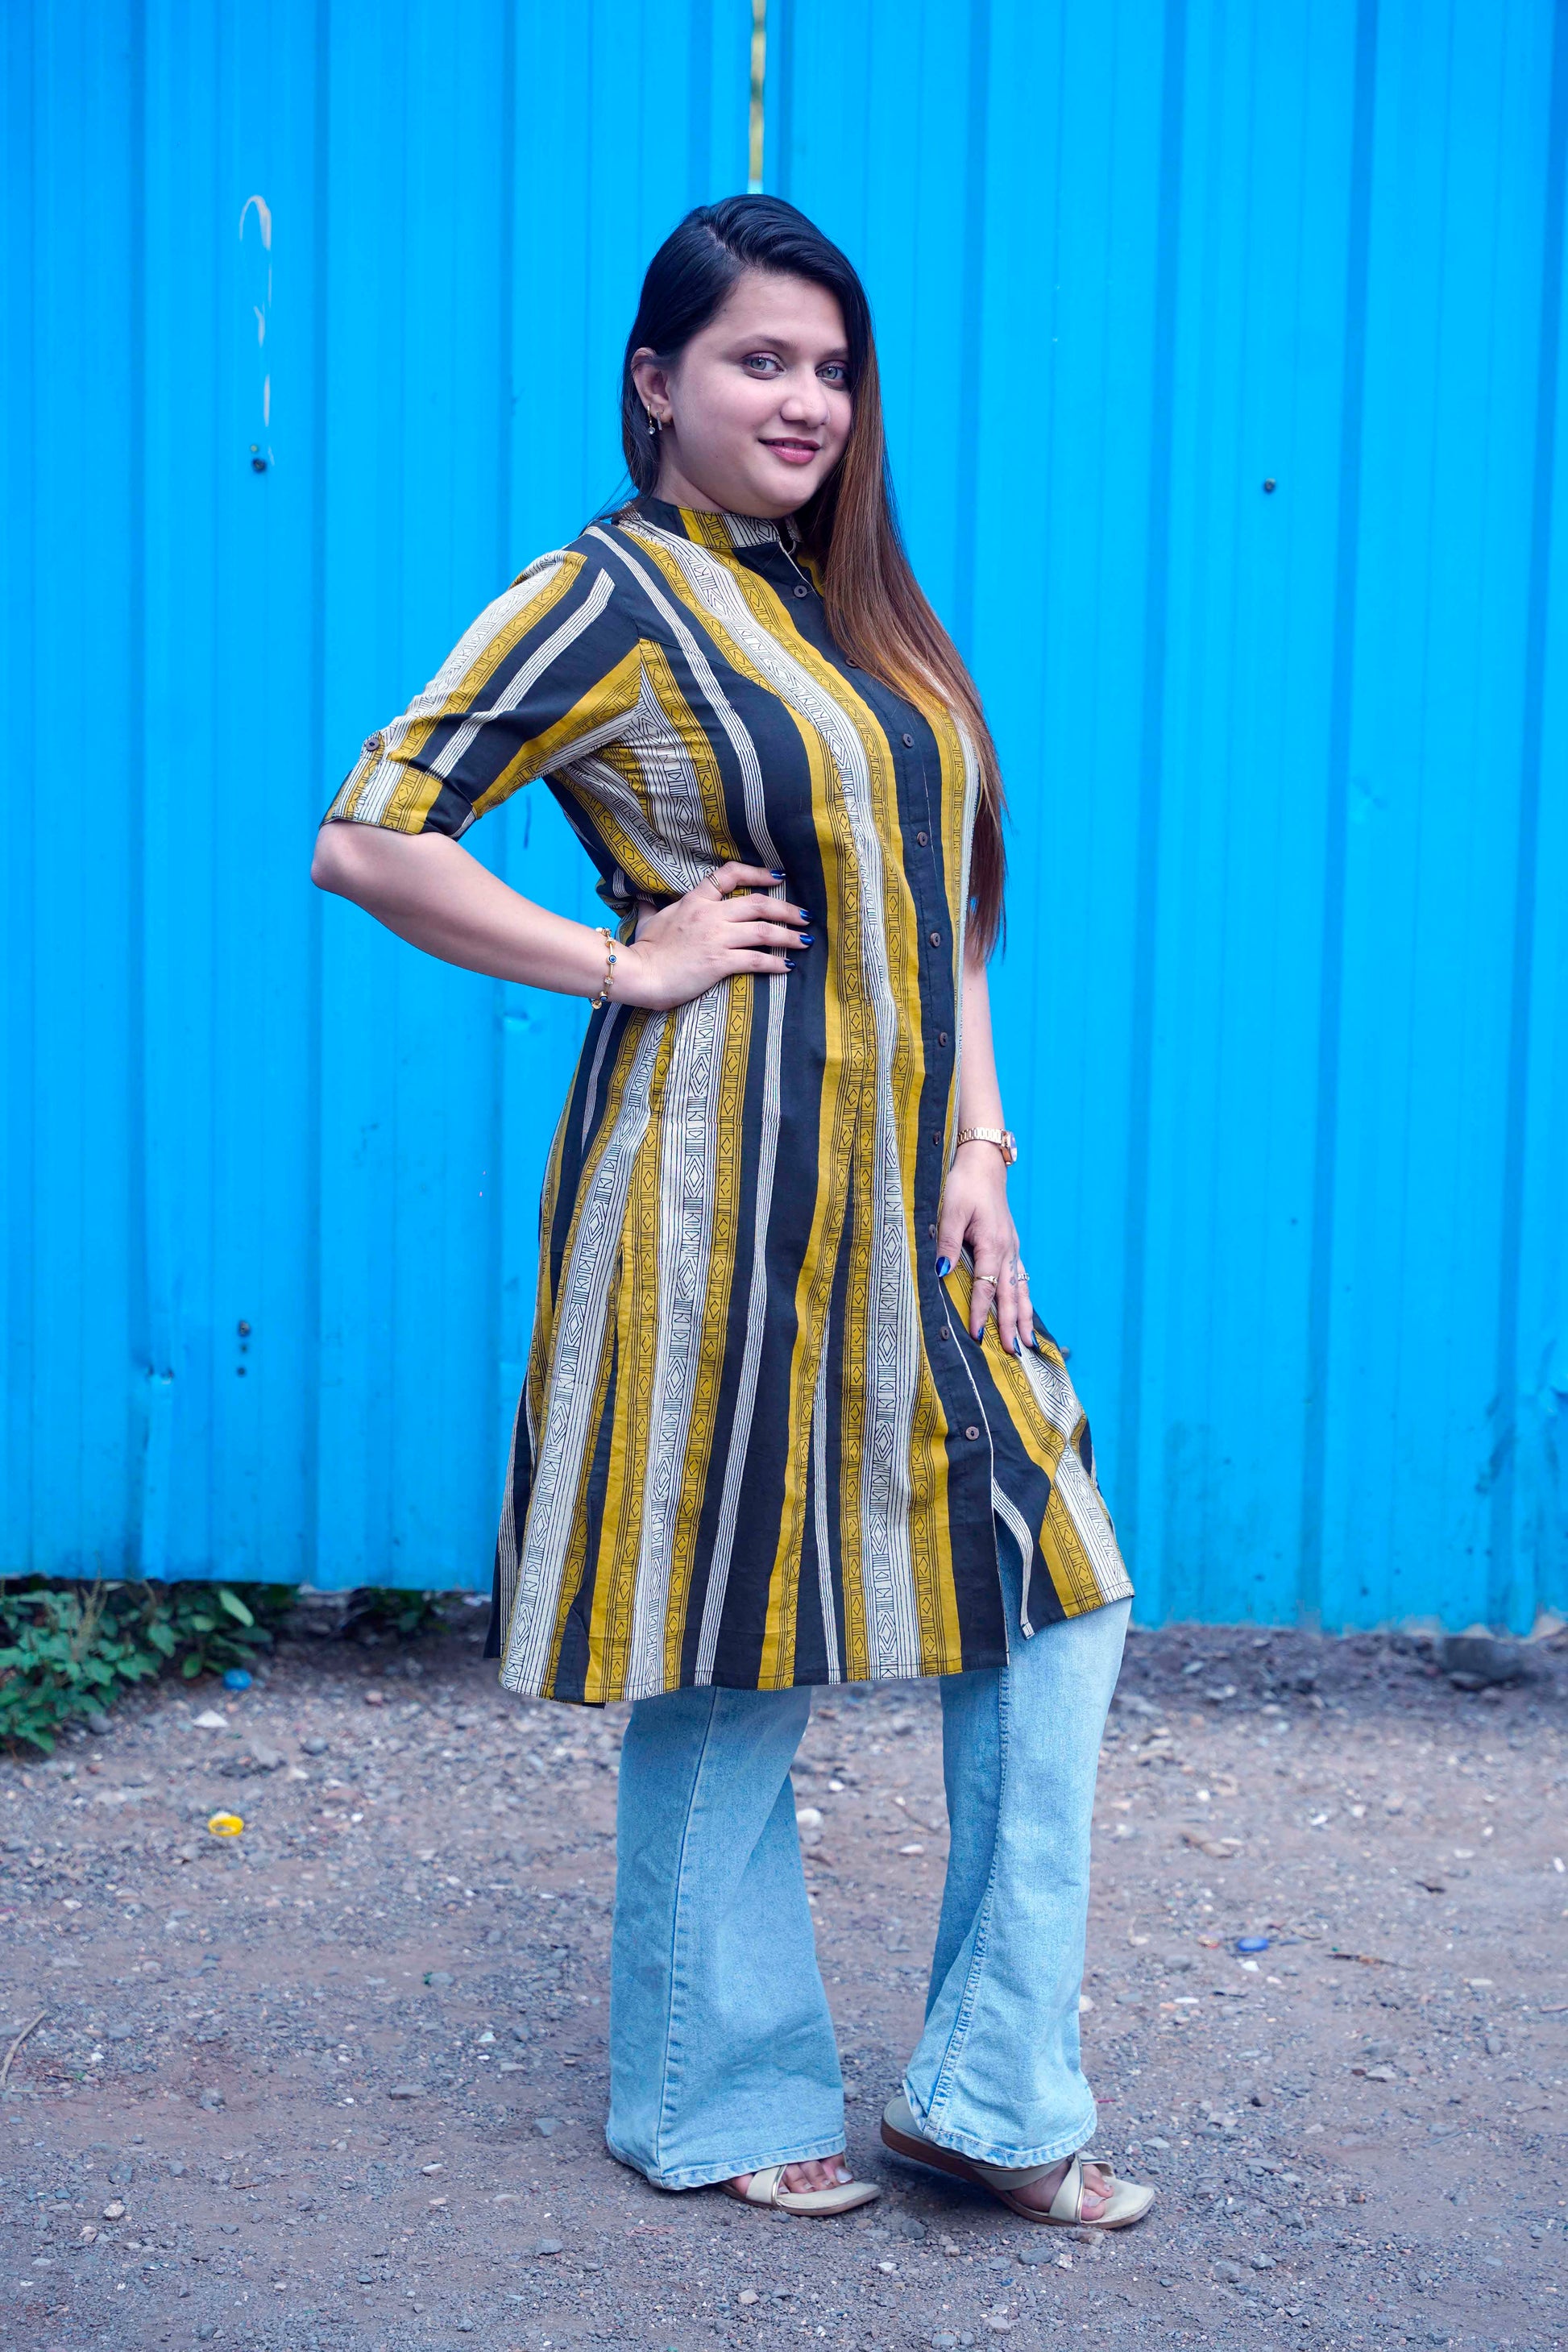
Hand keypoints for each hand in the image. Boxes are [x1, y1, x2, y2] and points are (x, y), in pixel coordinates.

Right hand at [612, 862, 810, 1010]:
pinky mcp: (720, 963)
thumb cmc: (644, 949)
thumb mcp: (649, 921)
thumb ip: (652, 908)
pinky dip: (775, 963)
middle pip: (759, 904)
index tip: (777, 877)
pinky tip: (787, 966)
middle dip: (787, 910)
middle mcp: (711, 915)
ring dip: (789, 936)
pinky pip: (756, 960)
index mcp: (696, 900)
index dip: (758, 873)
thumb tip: (644, 901)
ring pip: (764, 931)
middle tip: (805, 916)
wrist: (639, 973)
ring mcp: (717, 938)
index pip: (730, 874)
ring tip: (805, 941)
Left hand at [935, 1140, 1033, 1353]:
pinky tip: (1026, 1308)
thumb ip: (947, 1245)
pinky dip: (1025, 1297)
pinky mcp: (1011, 1244)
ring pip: (1021, 1288)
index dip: (980, 1313)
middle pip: (1011, 1295)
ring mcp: (1012, 1248)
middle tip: (1015, 1351)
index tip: (977, 1335)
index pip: (985, 1288)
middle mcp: (1007, 1250)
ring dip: (1025, 1315)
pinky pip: (1021, 1277)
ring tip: (1030, 1341)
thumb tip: (942, 1274)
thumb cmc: (965, 1186)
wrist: (984, 1165)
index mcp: (992, 1245)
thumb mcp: (951, 1213)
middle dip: (1012, 1324)